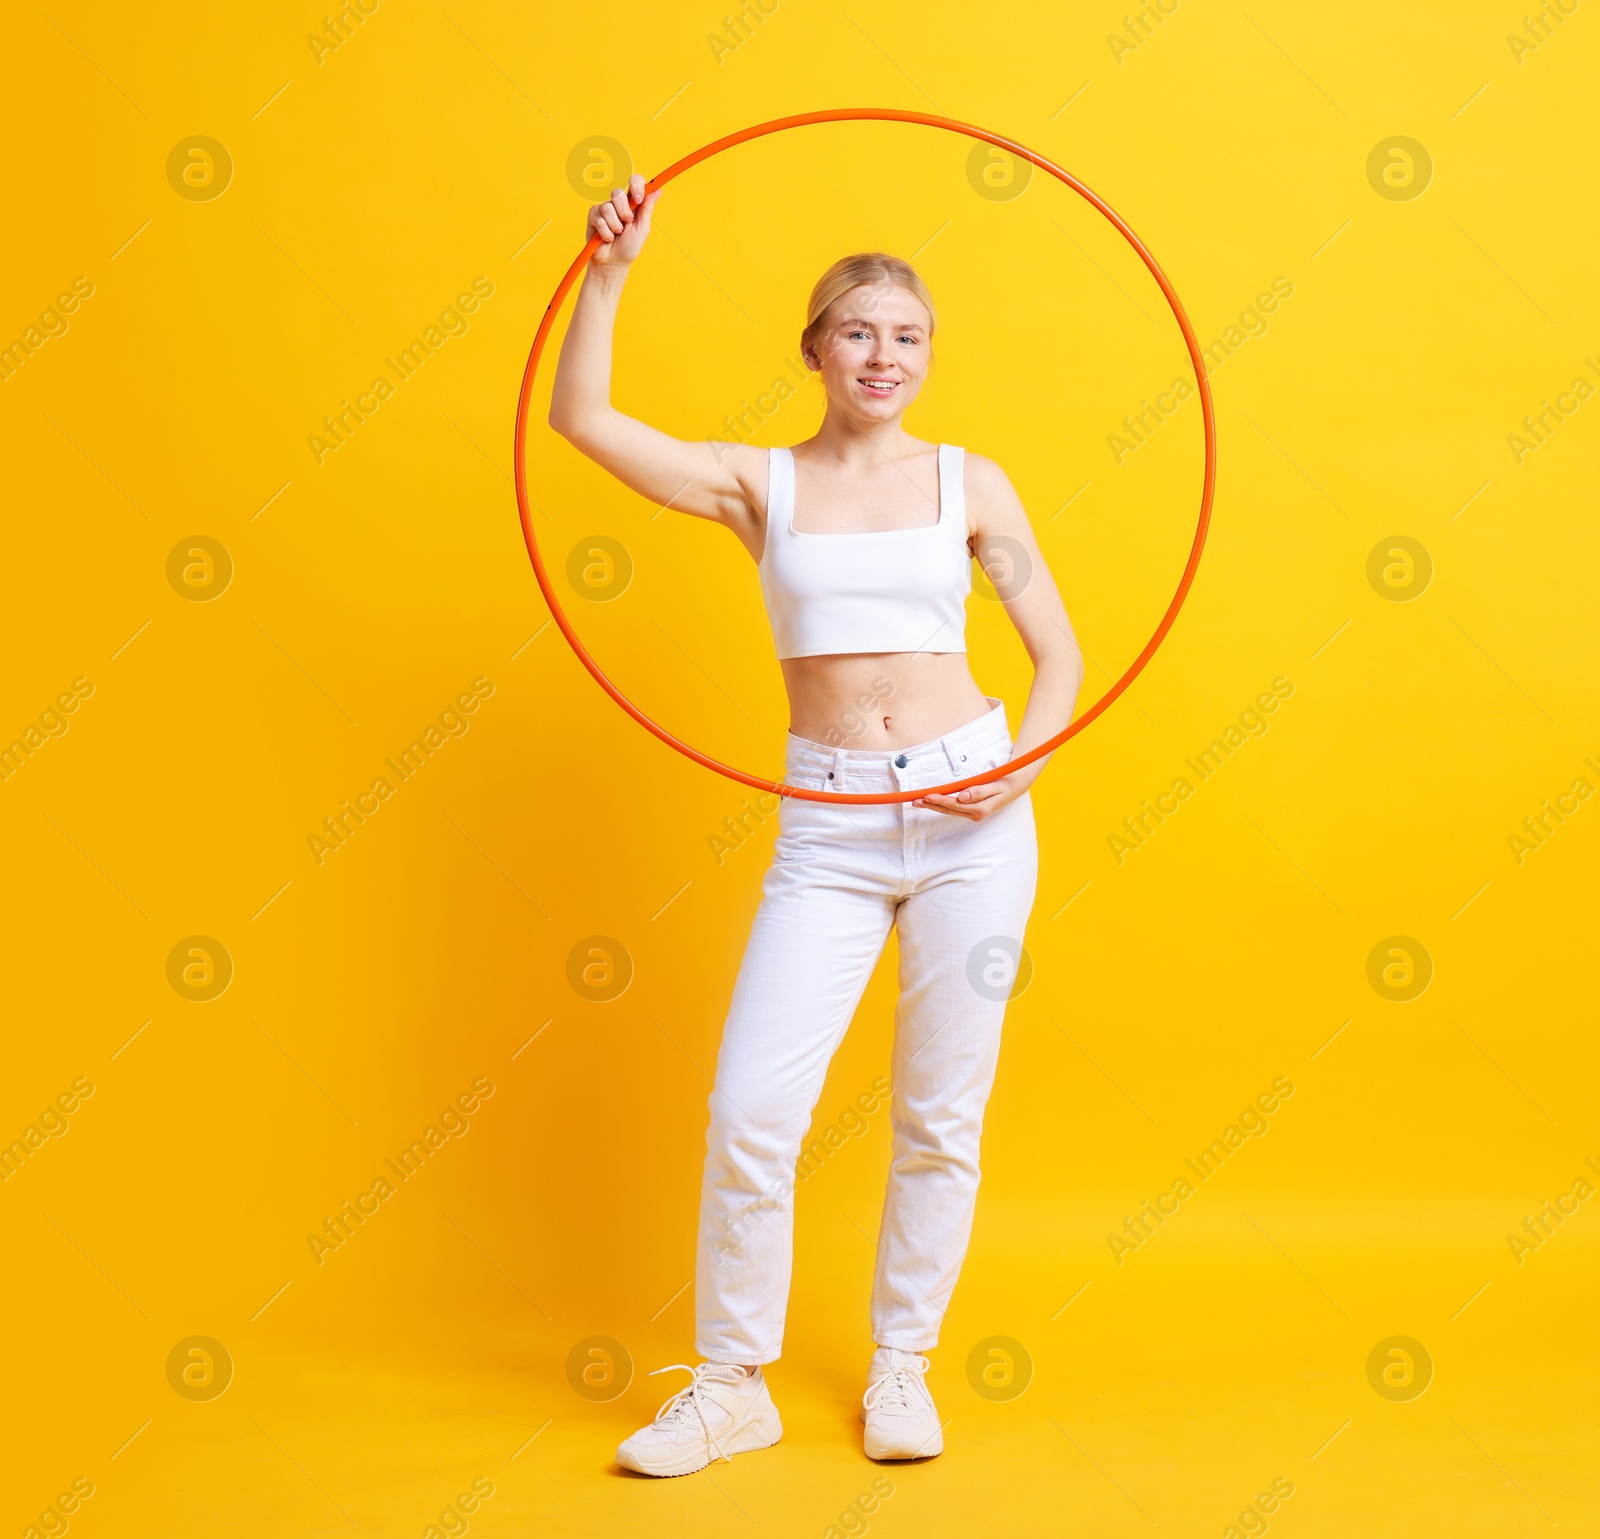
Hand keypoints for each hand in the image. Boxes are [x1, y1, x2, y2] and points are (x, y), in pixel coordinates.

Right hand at [588, 172, 660, 268]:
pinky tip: (606, 238)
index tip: (638, 199)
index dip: (636, 186)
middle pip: (618, 193)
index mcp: (633, 204)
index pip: (634, 181)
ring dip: (614, 226)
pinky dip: (604, 231)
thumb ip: (647, 209)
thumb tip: (658, 190)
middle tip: (626, 225)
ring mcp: (605, 209)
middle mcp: (618, 204)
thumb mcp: (642, 229)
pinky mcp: (593, 216)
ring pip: (608, 207)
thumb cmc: (628, 248)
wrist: (612, 263)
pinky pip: (598, 217)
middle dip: (624, 213)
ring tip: (616, 235)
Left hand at [913, 770, 1027, 820]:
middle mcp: (976, 814)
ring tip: (918, 802)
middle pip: (949, 810)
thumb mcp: (995, 786)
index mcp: (981, 809)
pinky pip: (953, 809)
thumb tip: (962, 797)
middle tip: (915, 801)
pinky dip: (941, 805)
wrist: (1015, 787)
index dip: (940, 801)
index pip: (955, 805)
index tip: (928, 796)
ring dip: (933, 806)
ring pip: (949, 811)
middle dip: (931, 805)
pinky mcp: (971, 811)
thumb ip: (979, 791)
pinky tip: (931, 803)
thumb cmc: (1004, 783)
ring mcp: (973, 814)